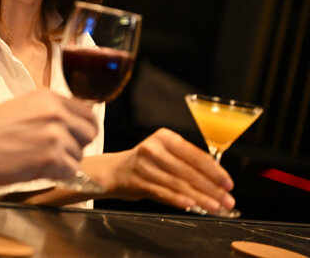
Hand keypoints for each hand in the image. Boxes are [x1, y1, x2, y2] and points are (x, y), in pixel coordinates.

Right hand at [0, 89, 97, 184]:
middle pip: (90, 133)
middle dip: (77, 145)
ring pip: (79, 155)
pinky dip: (56, 175)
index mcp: (48, 97)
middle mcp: (56, 113)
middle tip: (57, 152)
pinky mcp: (50, 157)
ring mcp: (55, 135)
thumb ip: (48, 113)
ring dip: (63, 163)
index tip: (74, 137)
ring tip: (38, 161)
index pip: (88, 112)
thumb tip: (70, 127)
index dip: (82, 128)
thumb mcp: (22, 108)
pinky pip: (69, 172)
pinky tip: (37, 169)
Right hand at [86, 128, 234, 211]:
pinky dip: (179, 200)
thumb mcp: (166, 153)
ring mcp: (144, 165)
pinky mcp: (137, 181)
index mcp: (165, 137)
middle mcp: (153, 148)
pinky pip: (163, 193)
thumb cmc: (147, 163)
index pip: (196, 155)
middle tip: (227, 200)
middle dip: (212, 189)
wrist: (114, 170)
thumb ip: (187, 162)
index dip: (215, 172)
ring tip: (215, 207)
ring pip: (179, 184)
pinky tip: (192, 206)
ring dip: (200, 198)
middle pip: (189, 172)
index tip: (228, 185)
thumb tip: (218, 182)